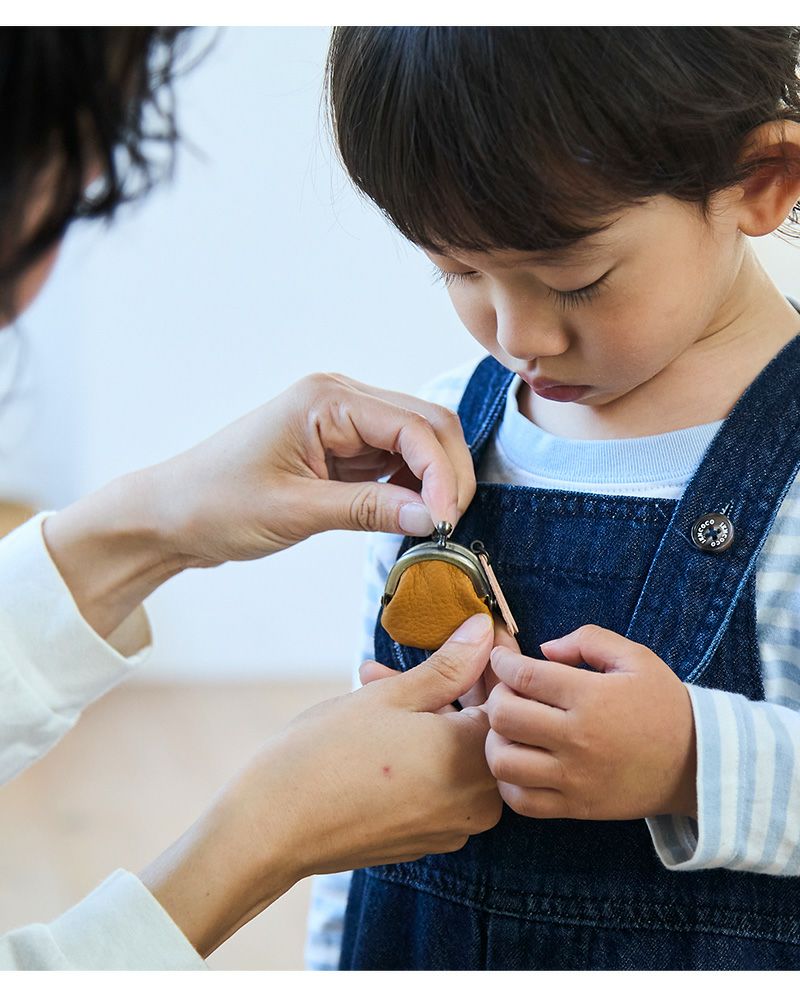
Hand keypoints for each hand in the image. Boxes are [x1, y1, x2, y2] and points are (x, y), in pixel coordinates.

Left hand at [43, 373, 475, 635]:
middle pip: (427, 425)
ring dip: (434, 480)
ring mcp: (341, 422)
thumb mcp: (295, 511)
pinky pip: (394, 460)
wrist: (171, 515)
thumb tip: (432, 517)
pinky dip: (412, 487)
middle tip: (448, 525)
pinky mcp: (340, 448)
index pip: (414, 426)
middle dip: (448, 473)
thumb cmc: (216, 504)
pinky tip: (410, 515)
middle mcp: (339, 399)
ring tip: (433, 525)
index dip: (442, 474)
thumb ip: (368, 510)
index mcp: (325, 399)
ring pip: (417, 442)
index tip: (445, 521)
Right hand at [140, 614, 501, 957]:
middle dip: (445, 686)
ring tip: (375, 688)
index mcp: (474, 758)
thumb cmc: (326, 755)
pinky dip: (418, 754)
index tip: (469, 632)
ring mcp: (452, 826)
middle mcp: (477, 800)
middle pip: (478, 726)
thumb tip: (484, 632)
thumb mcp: (390, 697)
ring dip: (425, 717)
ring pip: (453, 753)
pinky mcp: (426, 840)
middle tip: (398, 662)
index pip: (505, 697)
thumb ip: (448, 666)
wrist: (272, 828)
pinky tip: (375, 732)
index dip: (485, 659)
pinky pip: (438, 784)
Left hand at [484, 624, 696, 821]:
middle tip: (508, 693)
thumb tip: (543, 649)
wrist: (699, 765)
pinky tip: (520, 763)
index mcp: (592, 698)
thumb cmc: (664, 705)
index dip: (503, 663)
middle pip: (504, 717)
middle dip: (497, 697)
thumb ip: (587, 640)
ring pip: (503, 762)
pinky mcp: (576, 808)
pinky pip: (521, 802)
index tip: (503, 658)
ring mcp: (575, 779)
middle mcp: (578, 740)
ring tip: (510, 731)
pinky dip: (508, 782)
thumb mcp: (636, 657)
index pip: (524, 676)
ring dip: (496, 741)